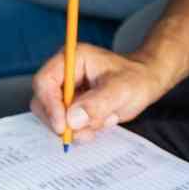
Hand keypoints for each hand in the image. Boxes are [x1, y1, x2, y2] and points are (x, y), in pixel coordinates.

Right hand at [30, 44, 170, 142]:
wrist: (145, 84)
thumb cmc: (135, 78)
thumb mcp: (121, 89)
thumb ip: (97, 103)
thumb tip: (71, 119)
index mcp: (72, 59)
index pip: (44, 81)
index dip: (49, 105)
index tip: (62, 126)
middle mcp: (64, 74)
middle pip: (43, 103)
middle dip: (64, 121)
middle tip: (87, 131)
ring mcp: (66, 92)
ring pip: (54, 118)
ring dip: (79, 127)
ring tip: (106, 118)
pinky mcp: (71, 107)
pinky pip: (67, 126)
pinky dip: (84, 130)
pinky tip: (104, 119)